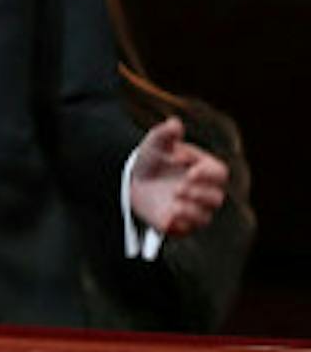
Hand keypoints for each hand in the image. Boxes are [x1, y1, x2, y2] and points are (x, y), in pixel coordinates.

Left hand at [127, 116, 228, 237]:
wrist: (132, 180)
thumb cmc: (152, 159)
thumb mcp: (155, 144)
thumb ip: (165, 134)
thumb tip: (174, 122)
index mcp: (205, 170)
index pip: (220, 173)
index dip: (208, 173)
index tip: (190, 169)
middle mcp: (204, 192)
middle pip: (216, 198)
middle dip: (199, 193)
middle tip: (179, 187)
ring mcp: (193, 210)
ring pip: (205, 217)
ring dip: (191, 209)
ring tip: (174, 199)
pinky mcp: (179, 224)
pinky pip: (187, 229)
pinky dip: (180, 223)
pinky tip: (169, 215)